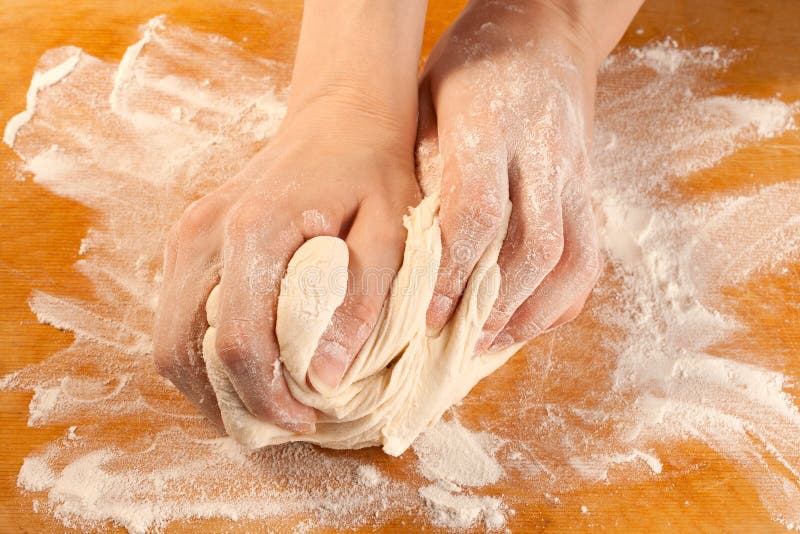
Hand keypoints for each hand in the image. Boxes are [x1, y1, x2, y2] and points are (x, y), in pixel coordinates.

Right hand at [152, 1, 425, 431]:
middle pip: (183, 350)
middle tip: (280, 424)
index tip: (307, 420)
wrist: (341, 116)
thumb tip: (325, 380)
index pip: (237, 342)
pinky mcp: (189, 239)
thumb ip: (361, 303)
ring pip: (169, 338)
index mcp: (253, 232)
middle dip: (227, 404)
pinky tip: (245, 369)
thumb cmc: (374, 172)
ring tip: (261, 406)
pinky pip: (176, 316)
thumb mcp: (391, 232)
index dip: (266, 398)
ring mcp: (188, 235)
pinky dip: (201, 355)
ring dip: (208, 385)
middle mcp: (204, 235)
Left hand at [419, 0, 635, 350]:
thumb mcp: (429, 99)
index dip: (455, 274)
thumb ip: (426, 166)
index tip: (431, 316)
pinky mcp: (590, 187)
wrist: (546, 32)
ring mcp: (576, 172)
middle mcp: (543, 153)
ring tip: (494, 342)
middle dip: (498, 307)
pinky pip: (590, 254)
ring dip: (536, 312)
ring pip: (575, 259)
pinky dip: (563, 297)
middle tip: (461, 343)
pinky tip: (530, 318)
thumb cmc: (473, 65)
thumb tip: (415, 250)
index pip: (478, 215)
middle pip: (535, 248)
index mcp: (492, 126)